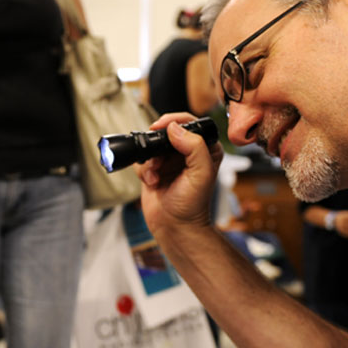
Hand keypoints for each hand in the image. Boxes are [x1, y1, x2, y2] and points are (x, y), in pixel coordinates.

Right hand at [133, 112, 222, 238]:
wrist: (175, 227)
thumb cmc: (192, 205)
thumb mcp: (201, 174)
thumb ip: (194, 147)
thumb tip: (174, 128)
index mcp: (205, 149)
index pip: (191, 123)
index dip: (175, 121)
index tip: (162, 127)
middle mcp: (187, 152)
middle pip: (167, 132)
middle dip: (157, 144)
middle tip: (156, 157)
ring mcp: (169, 161)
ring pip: (152, 145)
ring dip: (150, 160)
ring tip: (155, 175)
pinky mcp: (154, 170)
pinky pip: (142, 159)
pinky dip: (143, 170)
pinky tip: (151, 182)